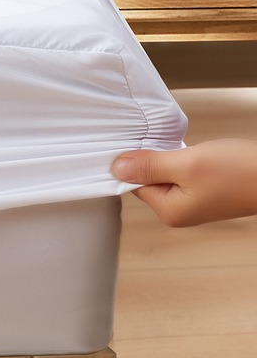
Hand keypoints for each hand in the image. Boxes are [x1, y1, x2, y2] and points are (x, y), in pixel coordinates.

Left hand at [113, 139, 256, 226]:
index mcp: (169, 211)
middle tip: (174, 146)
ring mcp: (193, 203)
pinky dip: (184, 161)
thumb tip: (116, 168)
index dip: (136, 161)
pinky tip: (198, 154)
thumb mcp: (187, 164)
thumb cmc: (240, 171)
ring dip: (171, 158)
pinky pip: (182, 174)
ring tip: (190, 150)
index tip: (144, 144)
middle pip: (147, 179)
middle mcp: (178, 212)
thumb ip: (150, 166)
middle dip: (155, 159)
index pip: (133, 184)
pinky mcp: (206, 192)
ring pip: (165, 174)